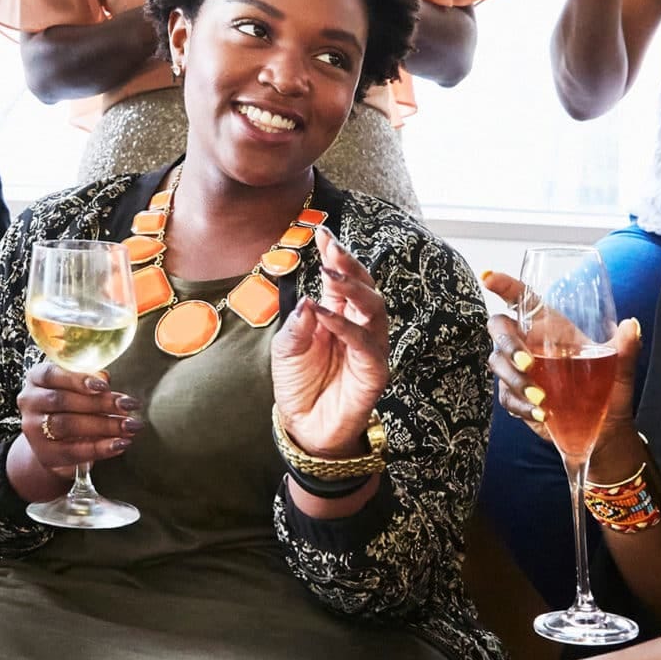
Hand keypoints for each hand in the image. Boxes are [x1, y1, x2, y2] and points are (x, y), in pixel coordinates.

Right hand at [16, 361, 140, 481]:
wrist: (53, 441)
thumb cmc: (71, 405)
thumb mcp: (77, 388)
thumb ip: (90, 380)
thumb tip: (104, 378)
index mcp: (36, 378)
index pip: (52, 374)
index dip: (78, 379)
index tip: (104, 386)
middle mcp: (29, 401)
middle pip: (63, 401)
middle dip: (100, 403)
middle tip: (130, 405)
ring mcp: (33, 429)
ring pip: (68, 425)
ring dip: (104, 425)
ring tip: (130, 426)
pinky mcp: (45, 454)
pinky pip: (74, 451)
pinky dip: (100, 448)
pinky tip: (120, 444)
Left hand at [270, 228, 388, 457]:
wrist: (304, 427)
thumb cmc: (299, 385)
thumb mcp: (287, 349)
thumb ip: (297, 324)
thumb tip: (308, 300)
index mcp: (338, 315)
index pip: (341, 280)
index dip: (335, 255)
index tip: (322, 232)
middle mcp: (358, 327)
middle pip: (365, 287)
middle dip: (350, 264)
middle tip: (331, 248)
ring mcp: (369, 347)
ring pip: (373, 308)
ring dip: (352, 288)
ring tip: (329, 273)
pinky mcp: (374, 370)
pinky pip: (364, 342)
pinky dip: (344, 326)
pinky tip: (324, 313)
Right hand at [483, 270, 639, 444]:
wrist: (603, 430)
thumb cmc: (608, 390)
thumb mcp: (620, 368)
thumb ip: (625, 348)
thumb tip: (632, 326)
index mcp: (550, 326)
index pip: (521, 298)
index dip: (503, 285)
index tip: (488, 277)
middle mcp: (530, 342)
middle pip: (499, 328)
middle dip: (507, 343)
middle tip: (527, 362)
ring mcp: (519, 370)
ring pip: (498, 363)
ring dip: (515, 380)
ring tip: (541, 397)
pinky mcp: (516, 396)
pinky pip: (506, 396)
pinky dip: (521, 405)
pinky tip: (541, 414)